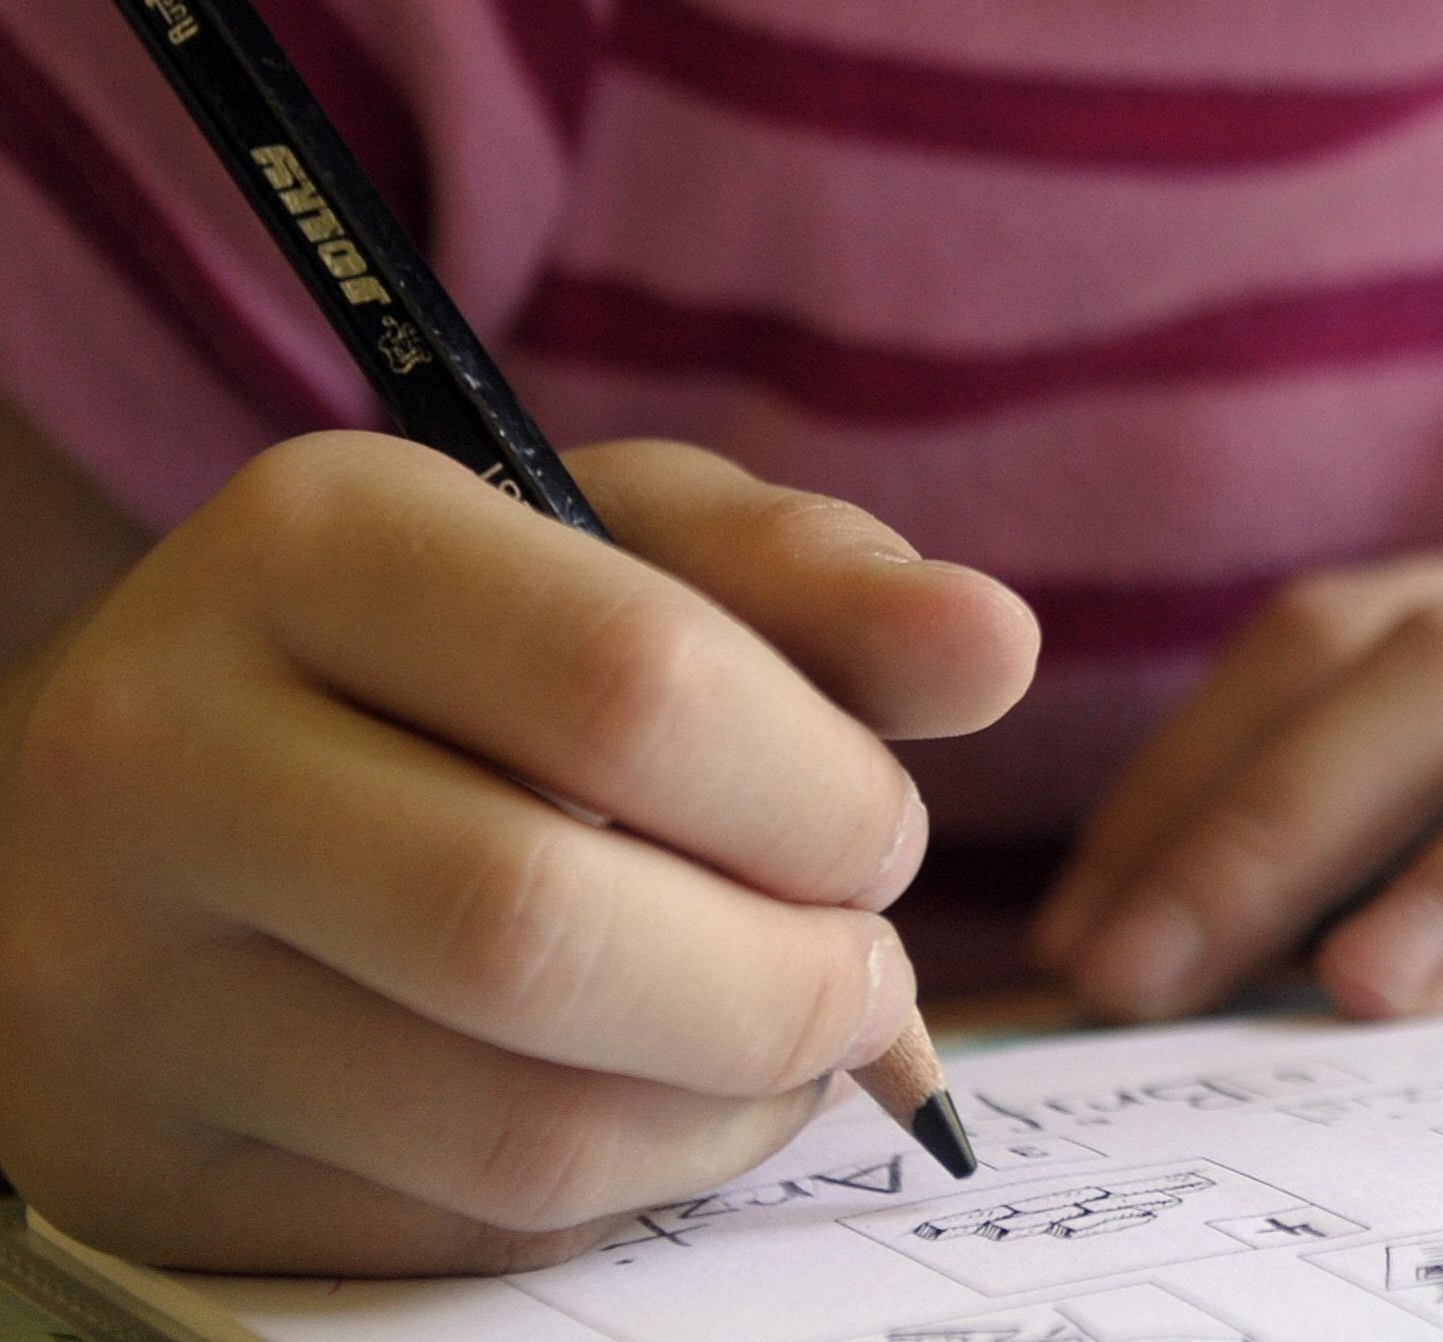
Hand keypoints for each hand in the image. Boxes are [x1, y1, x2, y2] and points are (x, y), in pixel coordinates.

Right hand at [0, 435, 1037, 1274]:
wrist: (126, 784)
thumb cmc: (435, 638)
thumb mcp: (617, 538)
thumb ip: (808, 578)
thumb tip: (996, 648)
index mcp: (311, 542)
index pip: (629, 685)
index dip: (821, 790)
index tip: (890, 829)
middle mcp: (164, 757)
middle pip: (543, 928)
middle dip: (788, 981)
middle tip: (875, 973)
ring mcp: (120, 986)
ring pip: (510, 1124)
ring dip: (732, 1106)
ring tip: (802, 1038)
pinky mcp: (143, 1169)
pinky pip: (459, 1230)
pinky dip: (632, 1184)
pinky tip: (674, 1101)